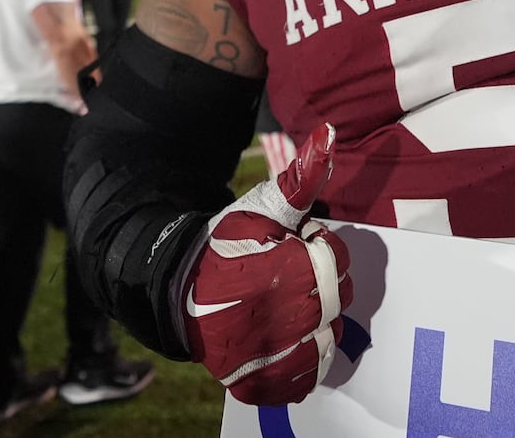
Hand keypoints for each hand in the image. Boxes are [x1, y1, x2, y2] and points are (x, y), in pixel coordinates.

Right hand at [181, 123, 352, 403]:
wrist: (177, 286)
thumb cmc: (227, 242)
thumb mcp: (264, 205)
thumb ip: (303, 177)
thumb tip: (329, 134)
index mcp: (283, 270)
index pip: (335, 259)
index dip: (318, 247)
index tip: (293, 244)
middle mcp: (277, 317)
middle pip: (337, 300)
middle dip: (320, 284)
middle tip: (288, 275)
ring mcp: (265, 352)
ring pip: (326, 341)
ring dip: (317, 323)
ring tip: (289, 306)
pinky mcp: (252, 379)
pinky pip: (298, 381)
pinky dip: (301, 366)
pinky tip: (290, 343)